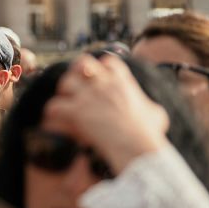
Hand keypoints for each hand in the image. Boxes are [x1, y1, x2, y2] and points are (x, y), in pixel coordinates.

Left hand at [41, 54, 169, 172]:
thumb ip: (149, 106)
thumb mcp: (156, 114)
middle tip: (75, 86)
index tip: (98, 77)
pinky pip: (54, 106)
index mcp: (122, 81)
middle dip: (76, 72)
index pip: (108, 61)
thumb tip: (152, 110)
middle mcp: (103, 84)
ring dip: (63, 92)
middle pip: (82, 63)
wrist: (137, 146)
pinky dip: (52, 113)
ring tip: (65, 102)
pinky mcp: (76, 111)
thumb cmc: (149, 133)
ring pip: (65, 81)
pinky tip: (55, 120)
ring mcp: (88, 96)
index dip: (101, 68)